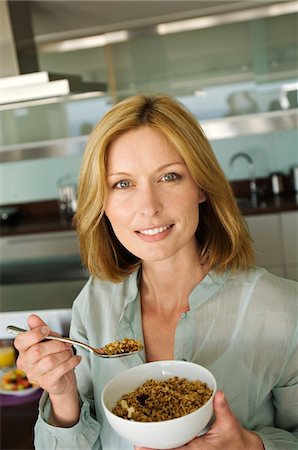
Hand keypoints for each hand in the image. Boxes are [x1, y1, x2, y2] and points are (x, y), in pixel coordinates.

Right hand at [14, 314, 80, 397]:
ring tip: (69, 352)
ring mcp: (34, 374)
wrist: (63, 377)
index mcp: (23, 350)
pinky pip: (60, 370)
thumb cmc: (54, 355)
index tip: (47, 330)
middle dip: (56, 344)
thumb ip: (40, 327)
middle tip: (66, 343)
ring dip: (64, 354)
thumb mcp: (49, 338)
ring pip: (50, 361)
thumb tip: (32, 318)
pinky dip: (71, 362)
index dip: (35, 333)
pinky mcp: (46, 383)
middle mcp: (25, 363)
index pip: (21, 341)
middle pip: (37, 351)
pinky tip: (75, 359)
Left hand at [135, 391, 263, 449]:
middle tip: (136, 445)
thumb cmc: (235, 440)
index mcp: (199, 449)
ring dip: (157, 448)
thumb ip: (222, 409)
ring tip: (139, 444)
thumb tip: (218, 394)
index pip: (175, 449)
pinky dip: (166, 445)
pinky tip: (155, 442)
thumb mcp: (230, 424)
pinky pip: (177, 448)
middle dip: (152, 449)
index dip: (158, 448)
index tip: (142, 446)